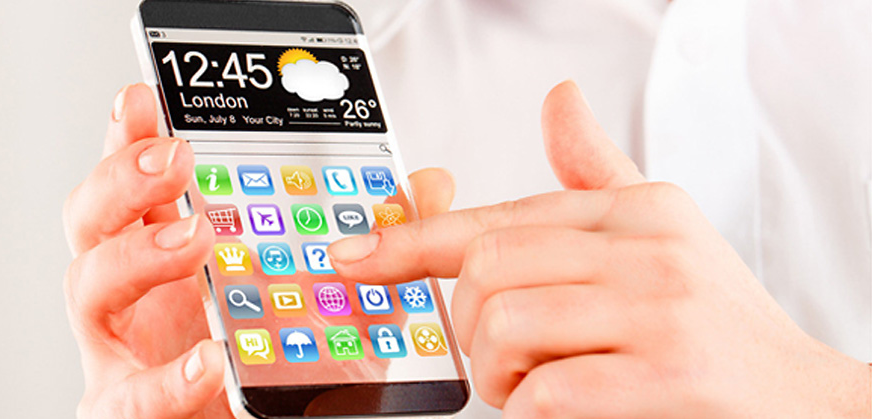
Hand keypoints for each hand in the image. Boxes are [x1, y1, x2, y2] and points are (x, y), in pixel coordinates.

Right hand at [62, 84, 455, 417]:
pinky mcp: (129, 408)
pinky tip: (209, 359)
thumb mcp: (347, 299)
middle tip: (174, 159)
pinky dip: (167, 378)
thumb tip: (424, 184)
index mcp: (180, 251)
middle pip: (94, 217)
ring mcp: (127, 347)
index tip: (147, 98)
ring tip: (194, 239)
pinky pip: (127, 395)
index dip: (132, 137)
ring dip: (135, 255)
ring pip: (87, 286)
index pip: (144, 181)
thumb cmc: (290, 370)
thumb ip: (379, 243)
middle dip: (123, 177)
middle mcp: (142, 291)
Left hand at [329, 81, 871, 417]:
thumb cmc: (716, 320)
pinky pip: (545, 388)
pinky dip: (532, 408)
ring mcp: (658, 308)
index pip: (494, 216)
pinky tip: (563, 406)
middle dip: (468, 327)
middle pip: (483, 269)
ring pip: (502, 324)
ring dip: (497, 374)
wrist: (801, 396)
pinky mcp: (669, 374)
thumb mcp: (661, 233)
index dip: (411, 239)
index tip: (356, 259)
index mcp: (632, 209)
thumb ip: (598, 171)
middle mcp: (645, 247)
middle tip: (499, 357)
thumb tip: (559, 98)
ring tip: (533, 386)